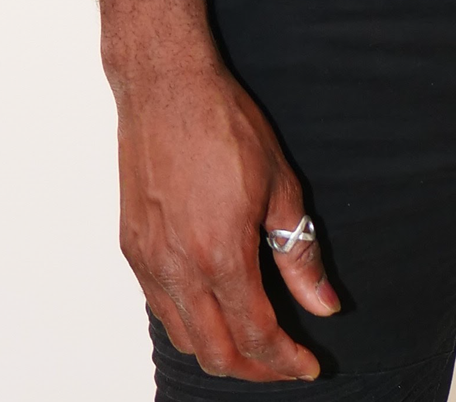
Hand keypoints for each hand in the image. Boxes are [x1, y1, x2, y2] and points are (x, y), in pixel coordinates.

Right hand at [115, 60, 337, 382]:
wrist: (166, 86)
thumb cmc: (224, 124)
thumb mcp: (280, 185)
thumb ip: (300, 255)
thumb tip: (324, 305)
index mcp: (221, 255)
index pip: (256, 336)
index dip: (285, 361)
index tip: (308, 366)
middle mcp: (178, 268)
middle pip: (215, 353)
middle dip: (254, 369)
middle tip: (283, 362)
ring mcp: (148, 260)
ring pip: (182, 337)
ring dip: (218, 351)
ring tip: (251, 340)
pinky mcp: (131, 248)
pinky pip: (158, 307)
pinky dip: (188, 323)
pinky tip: (211, 306)